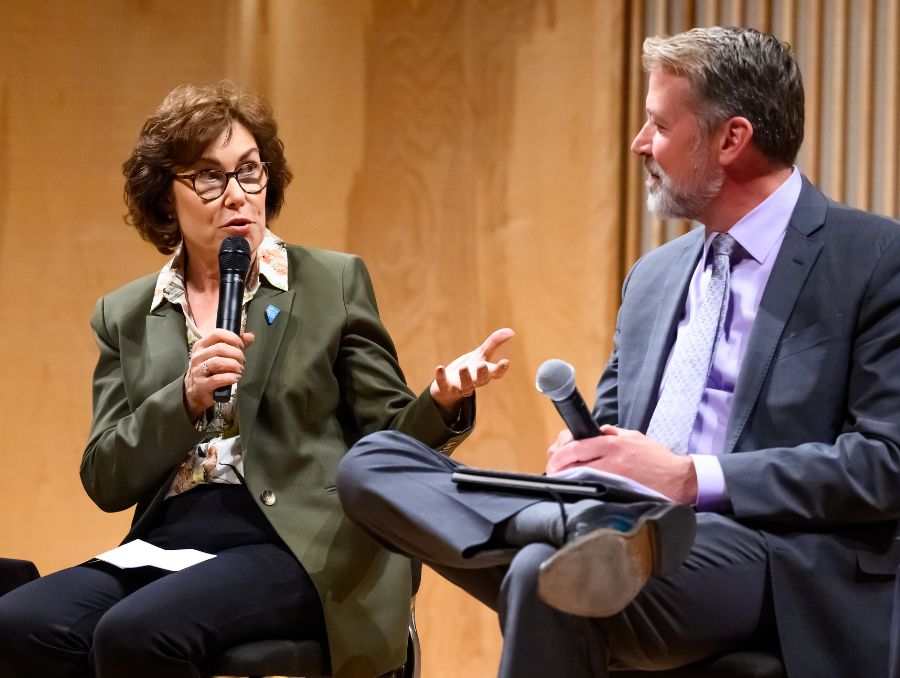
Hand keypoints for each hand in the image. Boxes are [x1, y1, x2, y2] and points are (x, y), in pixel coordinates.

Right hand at [183, 329, 255, 420]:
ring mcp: (197, 371)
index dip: (232, 338)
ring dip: (234, 365)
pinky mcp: (200, 385)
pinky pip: (217, 379)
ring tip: (240, 370)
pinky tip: (235, 378)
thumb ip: (235, 345)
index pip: (216, 334)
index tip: (241, 345)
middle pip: (220, 348)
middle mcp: (197, 356)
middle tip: (242, 361)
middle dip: (236, 354)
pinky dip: (230, 377)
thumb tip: (250, 336)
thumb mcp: (221, 356)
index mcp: (201, 346)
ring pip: (218, 362)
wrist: (196, 393)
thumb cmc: (211, 371)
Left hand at [429, 327, 514, 420]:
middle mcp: (475, 381)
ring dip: (465, 377)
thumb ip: (494, 343)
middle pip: (481, 380)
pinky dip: (442, 377)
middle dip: (482, 374)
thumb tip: (511, 331)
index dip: (501, 369)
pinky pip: (444, 384)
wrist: (450, 384)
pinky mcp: (446, 388)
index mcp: (485, 373)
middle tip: (482, 365)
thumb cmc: (470, 368)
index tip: (505, 362)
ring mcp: (461, 386)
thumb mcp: (482, 354)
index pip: (496, 373)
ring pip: (465, 385)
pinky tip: (440, 367)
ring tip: (463, 367)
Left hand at [545, 425, 697, 503]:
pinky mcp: (618, 489)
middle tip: (551, 468)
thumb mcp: (634, 437)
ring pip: (579, 474)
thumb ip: (614, 433)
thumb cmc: (657, 458)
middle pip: (573, 459)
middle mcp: (611, 457)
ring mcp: (613, 474)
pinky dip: (581, 485)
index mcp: (613, 442)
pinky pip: (592, 486)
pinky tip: (575, 487)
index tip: (554, 455)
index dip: (560, 451)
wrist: (677, 478)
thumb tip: (597, 431)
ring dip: (565, 475)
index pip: (577, 444)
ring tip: (559, 477)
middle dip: (556, 463)